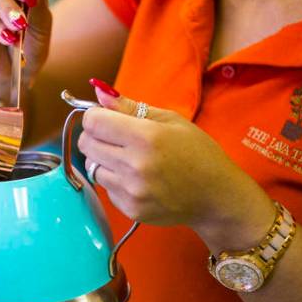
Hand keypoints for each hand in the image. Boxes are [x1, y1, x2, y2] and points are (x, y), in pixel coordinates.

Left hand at [79, 79, 276, 250]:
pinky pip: (106, 188)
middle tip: (116, 138)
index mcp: (146, 137)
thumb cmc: (197, 152)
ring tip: (130, 159)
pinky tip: (138, 179)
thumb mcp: (170, 120)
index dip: (95, 116)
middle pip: (86, 144)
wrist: (215, 196)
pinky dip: (115, 181)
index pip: (93, 122)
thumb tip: (99, 92)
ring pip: (92, 167)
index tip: (106, 118)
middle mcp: (135, 165)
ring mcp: (132, 191)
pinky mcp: (131, 209)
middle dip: (96, 136)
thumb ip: (130, 107)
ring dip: (104, 160)